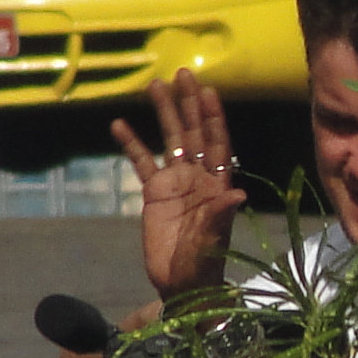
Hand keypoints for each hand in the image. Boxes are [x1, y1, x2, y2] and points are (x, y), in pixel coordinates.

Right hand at [113, 70, 245, 300]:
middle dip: (189, 104)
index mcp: (217, 184)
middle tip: (183, 73)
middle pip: (194, 132)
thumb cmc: (203, 265)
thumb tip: (238, 193)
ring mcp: (176, 182)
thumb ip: (221, 215)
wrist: (181, 284)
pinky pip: (141, 162)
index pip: (217, 143)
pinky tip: (119, 124)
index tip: (208, 91)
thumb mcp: (212, 241)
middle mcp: (199, 177)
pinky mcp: (154, 193)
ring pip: (170, 140)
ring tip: (154, 85)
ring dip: (164, 113)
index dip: (213, 118)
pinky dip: (132, 144)